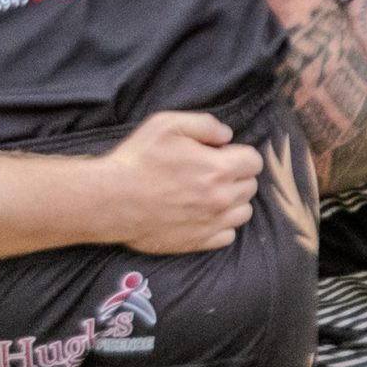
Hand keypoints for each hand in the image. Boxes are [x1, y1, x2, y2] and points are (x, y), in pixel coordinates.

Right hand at [94, 109, 262, 252]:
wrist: (111, 201)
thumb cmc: (137, 160)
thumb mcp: (167, 125)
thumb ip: (205, 125)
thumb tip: (227, 136)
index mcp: (218, 168)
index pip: (254, 161)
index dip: (239, 154)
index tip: (221, 154)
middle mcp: (221, 199)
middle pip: (250, 186)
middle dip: (236, 176)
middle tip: (210, 172)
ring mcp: (211, 223)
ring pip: (243, 212)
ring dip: (233, 201)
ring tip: (209, 194)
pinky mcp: (198, 242)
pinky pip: (228, 236)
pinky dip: (222, 225)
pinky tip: (203, 214)